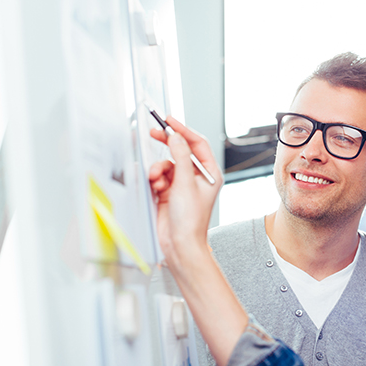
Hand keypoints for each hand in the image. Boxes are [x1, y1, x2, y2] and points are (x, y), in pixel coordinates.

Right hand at [149, 116, 222, 270]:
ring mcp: (182, 184)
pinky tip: (155, 186)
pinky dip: (155, 178)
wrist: (179, 244)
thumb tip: (175, 136)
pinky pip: (159, 176)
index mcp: (210, 172)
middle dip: (167, 143)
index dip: (184, 130)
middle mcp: (198, 177)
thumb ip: (179, 157)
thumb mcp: (185, 183)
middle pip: (181, 151)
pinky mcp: (168, 192)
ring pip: (167, 164)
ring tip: (156, 179)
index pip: (197, 143)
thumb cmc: (190, 219)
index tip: (169, 120)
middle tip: (154, 133)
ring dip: (159, 168)